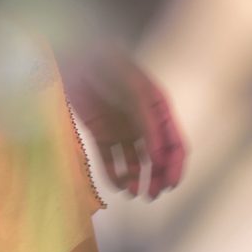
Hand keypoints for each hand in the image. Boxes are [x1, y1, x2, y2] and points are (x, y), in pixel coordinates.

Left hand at [59, 39, 187, 199]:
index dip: (175, 166)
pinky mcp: (101, 133)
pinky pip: (111, 160)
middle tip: (152, 195)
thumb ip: (148, 123)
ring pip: (136, 163)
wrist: (76, 56)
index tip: (170, 184)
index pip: (175, 145)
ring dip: (138, 180)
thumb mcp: (134, 92)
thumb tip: (159, 157)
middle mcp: (144, 123)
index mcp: (159, 110)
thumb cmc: (110, 66)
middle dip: (158, 178)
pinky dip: (115, 175)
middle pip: (158, 159)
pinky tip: (118, 186)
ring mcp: (123, 129)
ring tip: (134, 192)